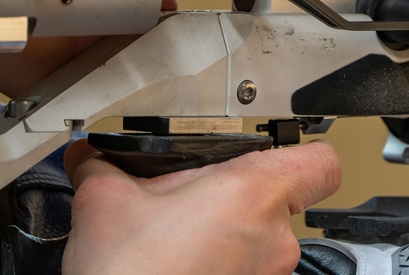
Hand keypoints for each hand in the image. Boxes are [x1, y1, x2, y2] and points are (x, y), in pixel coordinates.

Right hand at [62, 139, 340, 274]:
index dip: (303, 150)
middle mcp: (274, 242)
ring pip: (258, 240)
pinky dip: (217, 263)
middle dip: (231, 194)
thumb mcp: (103, 201)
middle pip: (277, 200)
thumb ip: (101, 166)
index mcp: (254, 194)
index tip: (277, 146)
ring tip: (174, 235)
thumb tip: (87, 157)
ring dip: (224, 233)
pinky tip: (177, 263)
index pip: (321, 162)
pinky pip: (244, 270)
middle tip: (189, 196)